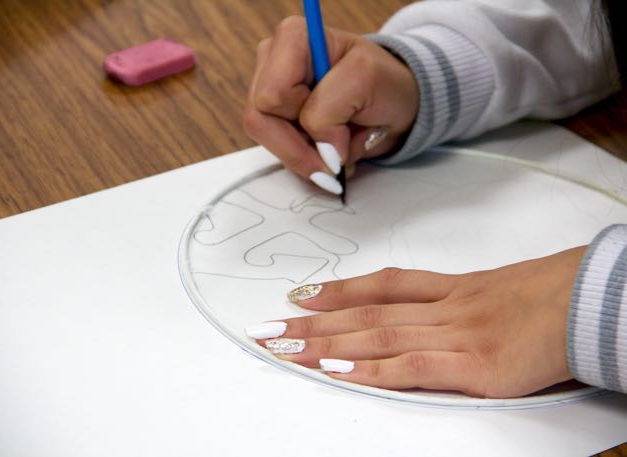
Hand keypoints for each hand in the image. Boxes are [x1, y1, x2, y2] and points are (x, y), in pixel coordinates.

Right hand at [243, 16, 418, 190]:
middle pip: (260, 121)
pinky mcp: (277, 122)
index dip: (304, 118)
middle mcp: (274, 63)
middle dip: (303, 145)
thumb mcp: (367, 79)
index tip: (341, 123)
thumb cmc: (385, 83)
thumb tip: (318, 150)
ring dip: (310, 154)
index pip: (273, 95)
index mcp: (292, 39)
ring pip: (269, 142)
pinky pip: (281, 154)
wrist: (396, 106)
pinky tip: (332, 148)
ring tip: (341, 142)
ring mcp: (271, 95)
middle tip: (338, 152)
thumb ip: (331, 108)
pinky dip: (310, 160)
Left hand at [251, 247, 585, 397]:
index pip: (380, 285)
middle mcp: (443, 307)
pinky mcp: (476, 366)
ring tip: (284, 348)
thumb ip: (455, 301)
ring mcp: (457, 334)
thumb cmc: (550, 296)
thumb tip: (421, 314)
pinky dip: (371, 370)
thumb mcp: (496, 290)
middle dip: (311, 322)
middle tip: (268, 327)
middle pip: (365, 312)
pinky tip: (337, 372)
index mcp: (450, 288)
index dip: (337, 290)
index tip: (301, 296)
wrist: (593, 299)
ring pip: (377, 337)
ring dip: (325, 345)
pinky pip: (412, 367)